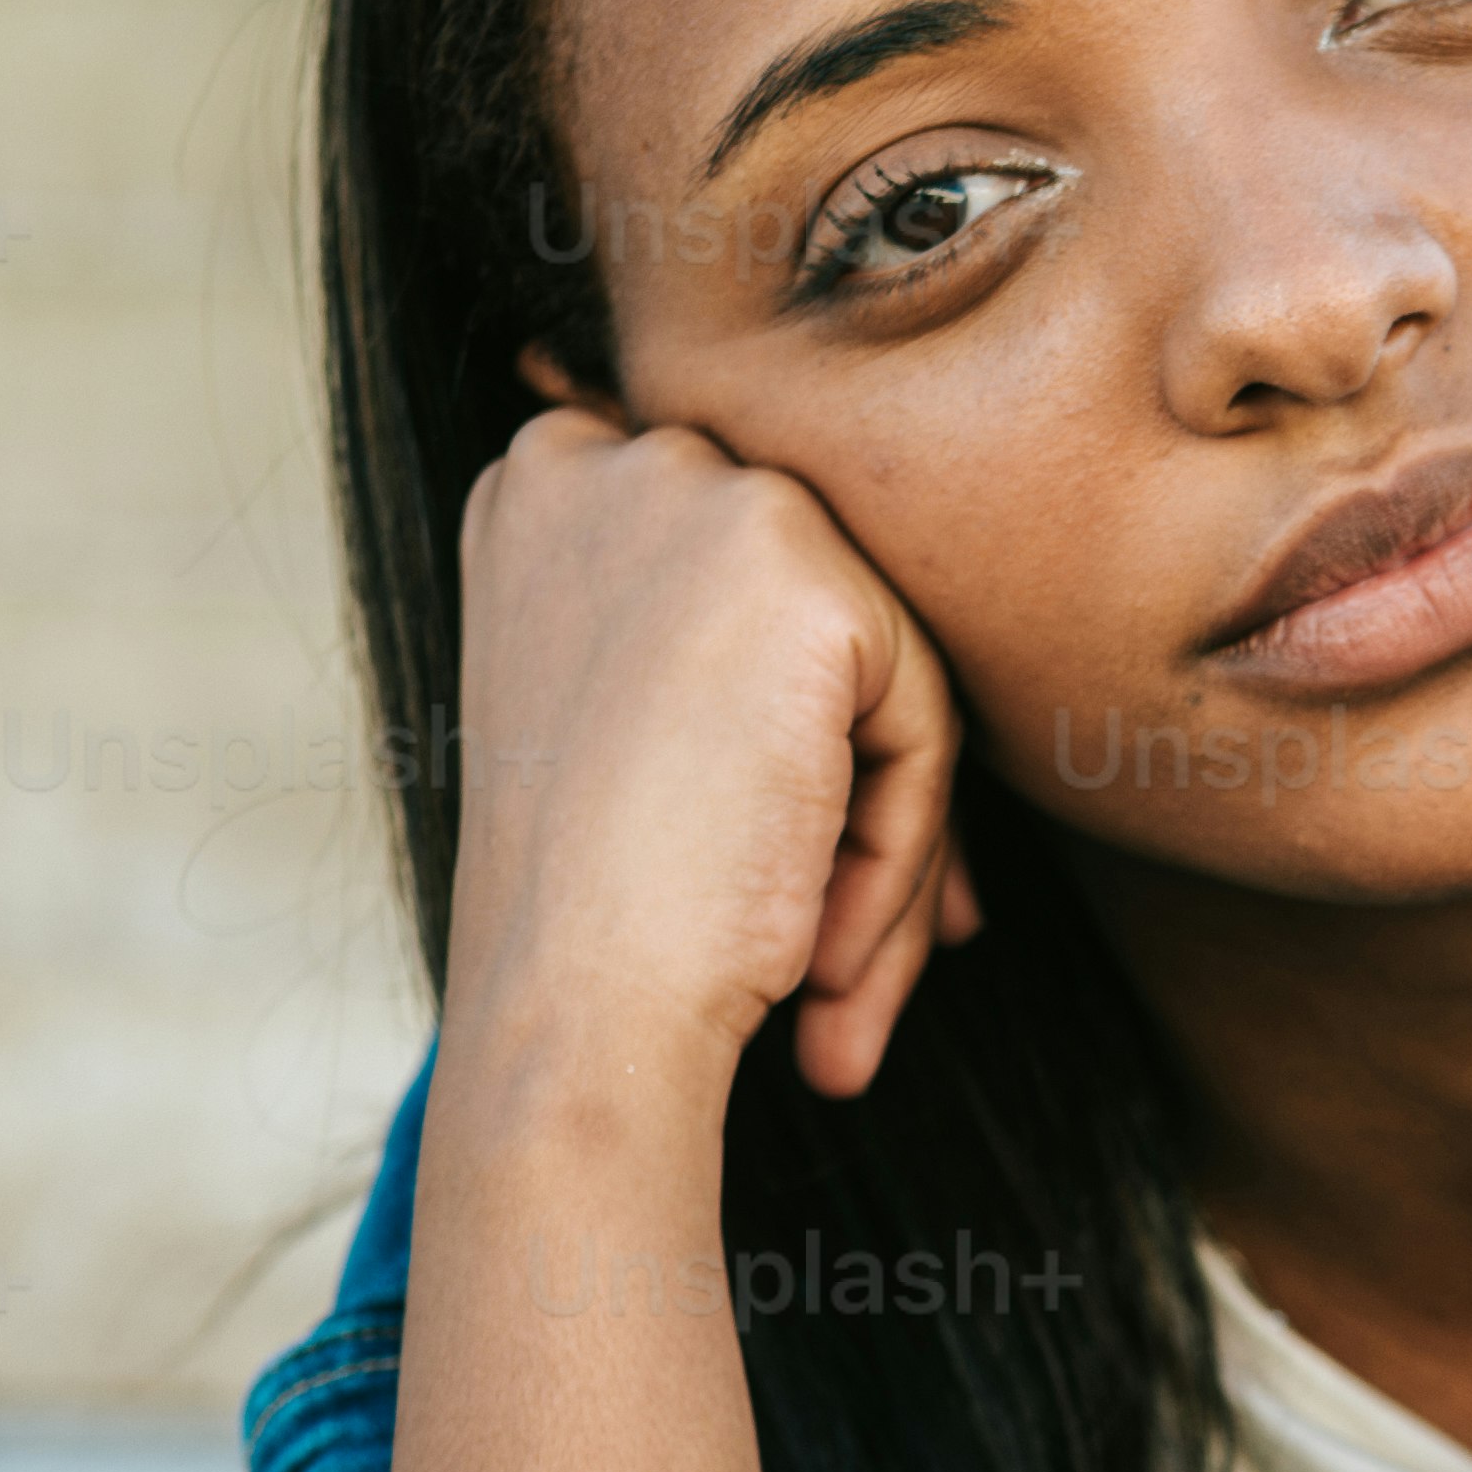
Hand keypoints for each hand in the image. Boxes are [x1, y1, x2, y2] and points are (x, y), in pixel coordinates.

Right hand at [449, 403, 975, 1110]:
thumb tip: (864, 686)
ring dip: (880, 851)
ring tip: (827, 993)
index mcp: (548, 487)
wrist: (561, 1012)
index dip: (788, 748)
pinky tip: (816, 957)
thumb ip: (717, 650)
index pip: (747, 594)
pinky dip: (898, 854)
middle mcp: (613, 458)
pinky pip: (922, 720)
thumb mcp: (619, 727)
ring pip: (885, 680)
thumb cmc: (580, 915)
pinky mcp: (799, 571)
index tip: (776, 890)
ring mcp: (702, 496)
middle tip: (835, 973)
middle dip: (855, 802)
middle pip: (822, 628)